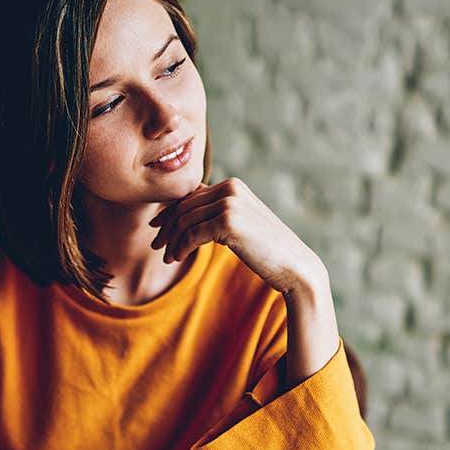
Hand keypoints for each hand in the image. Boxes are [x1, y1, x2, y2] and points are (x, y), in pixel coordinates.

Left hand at [150, 177, 327, 295]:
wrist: (293, 264)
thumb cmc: (265, 248)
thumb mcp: (240, 223)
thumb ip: (217, 213)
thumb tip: (185, 214)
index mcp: (232, 185)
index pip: (190, 196)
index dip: (170, 212)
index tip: (157, 228)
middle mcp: (230, 189)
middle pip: (184, 207)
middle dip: (166, 228)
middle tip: (156, 246)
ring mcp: (229, 204)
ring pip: (184, 221)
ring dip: (172, 242)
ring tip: (168, 259)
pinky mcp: (228, 222)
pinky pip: (191, 235)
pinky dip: (180, 248)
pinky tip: (177, 259)